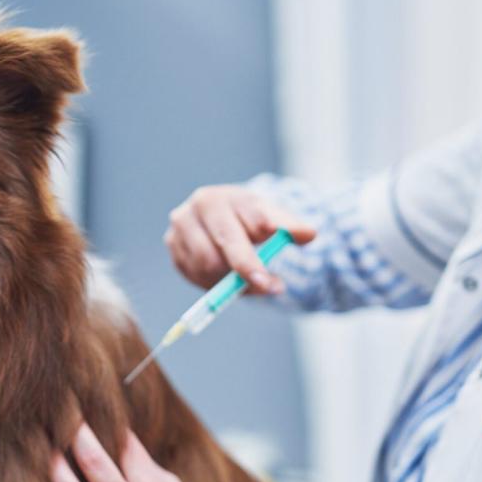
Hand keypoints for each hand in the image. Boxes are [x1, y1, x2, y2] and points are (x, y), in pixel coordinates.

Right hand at [164, 184, 315, 293]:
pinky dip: (212, 283)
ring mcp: (180, 226)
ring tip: (246, 280)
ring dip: (228, 280)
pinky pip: (194, 275)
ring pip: (207, 265)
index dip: (259, 245)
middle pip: (222, 246)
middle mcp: (199, 206)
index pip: (245, 221)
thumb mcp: (273, 219)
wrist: (222, 217)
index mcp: (226, 195)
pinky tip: (225, 277)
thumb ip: (291, 227)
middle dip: (245, 269)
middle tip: (265, 286)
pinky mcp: (172, 246)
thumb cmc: (251, 220)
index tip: (271, 272)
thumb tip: (309, 234)